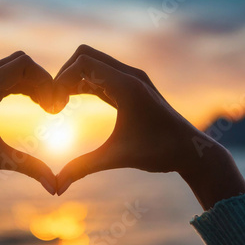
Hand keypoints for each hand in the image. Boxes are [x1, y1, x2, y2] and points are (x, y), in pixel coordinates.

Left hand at [0, 52, 56, 196]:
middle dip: (41, 81)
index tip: (53, 106)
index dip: (45, 81)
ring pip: (11, 68)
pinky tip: (30, 103)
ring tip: (44, 106)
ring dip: (31, 83)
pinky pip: (1, 77)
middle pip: (20, 62)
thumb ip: (29, 168)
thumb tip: (55, 187)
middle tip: (51, 107)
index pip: (23, 65)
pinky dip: (19, 85)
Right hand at [54, 45, 244, 208]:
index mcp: (127, 85)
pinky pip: (102, 75)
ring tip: (60, 104)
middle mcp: (130, 75)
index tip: (54, 106)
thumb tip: (57, 188)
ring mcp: (133, 78)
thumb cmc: (159, 152)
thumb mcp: (117, 157)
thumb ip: (84, 168)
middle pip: (85, 56)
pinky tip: (73, 101)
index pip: (83, 63)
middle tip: (54, 103)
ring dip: (74, 79)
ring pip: (93, 64)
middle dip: (64, 75)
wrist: (191, 150)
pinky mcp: (133, 86)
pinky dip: (85, 83)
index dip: (61, 79)